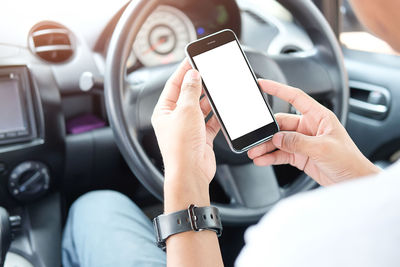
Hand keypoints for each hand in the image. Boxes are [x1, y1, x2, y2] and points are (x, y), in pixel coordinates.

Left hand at [151, 59, 219, 211]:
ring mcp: (189, 128)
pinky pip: (211, 121)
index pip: (173, 84)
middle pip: (188, 95)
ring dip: (209, 100)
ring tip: (218, 90)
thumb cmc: (181, 147)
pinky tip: (223, 110)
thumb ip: (190, 91)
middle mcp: (175, 119)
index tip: (192, 59)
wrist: (191, 173)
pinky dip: (217, 116)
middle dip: (199, 85)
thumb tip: (192, 75)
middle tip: (209, 72)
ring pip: (201, 108)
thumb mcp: (186, 111)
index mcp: (164, 111)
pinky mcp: (201, 136)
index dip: (183, 70)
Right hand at [248, 80, 379, 185]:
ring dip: (265, 146)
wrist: (353, 181)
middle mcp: (309, 127)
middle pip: (281, 123)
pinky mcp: (300, 156)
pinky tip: (262, 159)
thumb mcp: (323, 148)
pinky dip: (270, 157)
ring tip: (255, 152)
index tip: (263, 85)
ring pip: (278, 140)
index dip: (278, 89)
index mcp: (318, 117)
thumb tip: (278, 138)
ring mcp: (303, 142)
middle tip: (255, 139)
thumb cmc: (349, 161)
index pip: (295, 97)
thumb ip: (298, 142)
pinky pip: (280, 154)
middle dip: (266, 131)